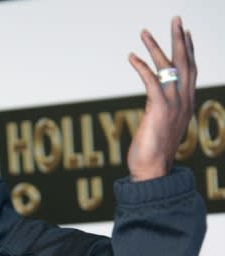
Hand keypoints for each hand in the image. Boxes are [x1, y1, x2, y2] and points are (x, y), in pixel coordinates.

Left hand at [127, 16, 196, 180]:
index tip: (186, 33)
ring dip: (155, 47)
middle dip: (180, 39)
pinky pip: (151, 81)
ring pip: (168, 68)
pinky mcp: (160, 109)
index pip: (191, 71)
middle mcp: (185, 101)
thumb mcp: (164, 127)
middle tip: (175, 18)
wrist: (154, 169)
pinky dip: (141, 67)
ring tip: (144, 31)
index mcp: (187, 104)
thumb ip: (164, 112)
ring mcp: (174, 104)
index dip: (189, 51)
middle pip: (185, 62)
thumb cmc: (154, 151)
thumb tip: (157, 106)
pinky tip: (131, 56)